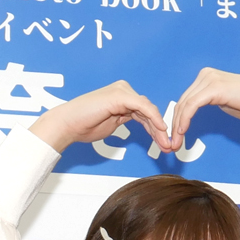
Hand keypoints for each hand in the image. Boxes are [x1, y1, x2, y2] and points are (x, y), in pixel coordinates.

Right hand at [30, 80, 169, 154]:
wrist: (69, 124)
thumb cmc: (85, 126)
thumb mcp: (112, 124)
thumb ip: (125, 120)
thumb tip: (139, 126)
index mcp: (122, 97)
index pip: (145, 113)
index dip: (156, 130)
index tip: (164, 145)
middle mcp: (123, 91)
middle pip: (149, 111)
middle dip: (160, 131)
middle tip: (169, 147)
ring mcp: (122, 92)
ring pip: (148, 110)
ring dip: (159, 128)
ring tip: (166, 144)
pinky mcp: (120, 95)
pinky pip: (142, 106)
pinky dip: (153, 118)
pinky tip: (161, 129)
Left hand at [170, 68, 239, 150]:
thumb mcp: (224, 102)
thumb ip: (208, 102)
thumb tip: (194, 111)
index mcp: (207, 77)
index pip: (186, 99)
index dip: (178, 120)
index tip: (176, 138)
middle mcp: (206, 75)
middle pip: (182, 102)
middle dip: (175, 125)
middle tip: (173, 144)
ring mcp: (209, 79)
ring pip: (184, 104)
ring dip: (178, 126)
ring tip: (176, 144)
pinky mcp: (214, 88)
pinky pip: (192, 105)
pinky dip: (185, 120)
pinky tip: (182, 132)